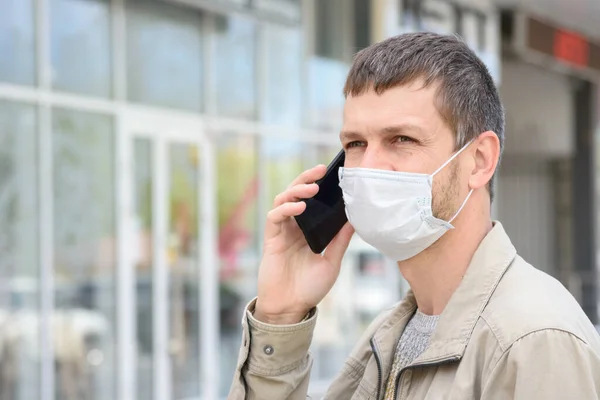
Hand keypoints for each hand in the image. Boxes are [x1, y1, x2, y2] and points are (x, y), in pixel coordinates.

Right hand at [254, 165, 354, 324]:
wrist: (290, 308)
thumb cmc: (310, 288)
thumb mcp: (332, 262)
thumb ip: (340, 241)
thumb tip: (355, 220)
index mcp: (308, 231)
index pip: (313, 201)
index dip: (320, 187)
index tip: (334, 175)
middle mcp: (294, 227)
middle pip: (296, 194)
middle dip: (306, 179)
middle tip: (320, 170)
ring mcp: (281, 232)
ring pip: (283, 200)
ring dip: (296, 190)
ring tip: (312, 188)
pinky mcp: (271, 239)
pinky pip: (275, 217)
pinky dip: (286, 208)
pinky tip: (299, 207)